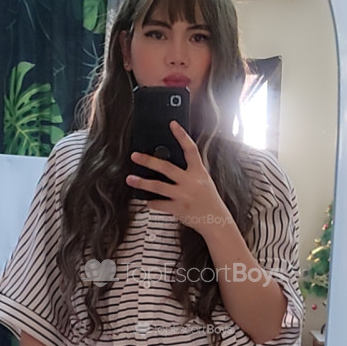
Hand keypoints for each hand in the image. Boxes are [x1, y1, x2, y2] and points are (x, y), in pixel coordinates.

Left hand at [127, 120, 229, 234]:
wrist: (216, 221)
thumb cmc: (208, 199)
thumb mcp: (203, 181)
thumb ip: (188, 171)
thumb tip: (166, 163)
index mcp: (199, 172)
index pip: (190, 149)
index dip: (181, 135)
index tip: (172, 124)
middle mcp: (191, 182)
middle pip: (167, 167)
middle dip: (148, 161)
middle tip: (135, 156)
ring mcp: (184, 196)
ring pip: (158, 187)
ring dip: (142, 183)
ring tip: (130, 179)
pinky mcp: (179, 209)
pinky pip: (160, 204)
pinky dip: (151, 202)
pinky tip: (146, 200)